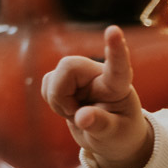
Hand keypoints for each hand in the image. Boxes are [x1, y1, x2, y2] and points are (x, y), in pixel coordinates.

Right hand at [41, 25, 152, 167]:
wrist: (111, 138)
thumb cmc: (121, 135)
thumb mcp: (116, 135)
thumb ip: (100, 125)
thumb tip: (82, 117)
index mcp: (118, 86)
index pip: (118, 66)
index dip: (115, 49)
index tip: (114, 30)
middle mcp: (99, 74)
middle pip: (68, 66)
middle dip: (61, 94)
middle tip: (75, 116)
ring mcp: (82, 76)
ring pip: (54, 76)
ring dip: (57, 101)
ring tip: (77, 114)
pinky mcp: (67, 80)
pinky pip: (47, 84)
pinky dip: (52, 101)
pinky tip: (68, 108)